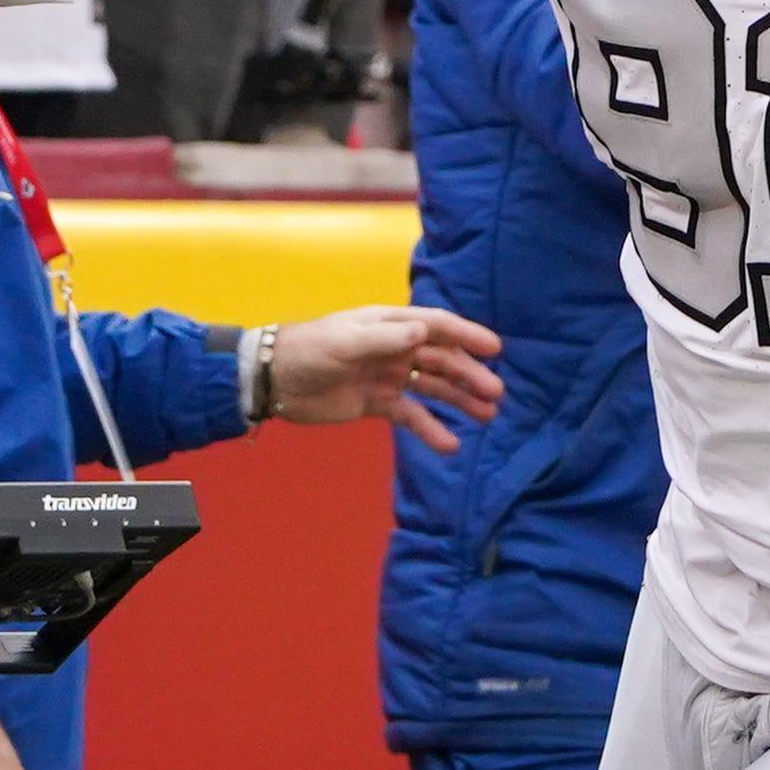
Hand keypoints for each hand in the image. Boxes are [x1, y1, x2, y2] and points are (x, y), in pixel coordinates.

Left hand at [259, 301, 505, 445]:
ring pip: (433, 387)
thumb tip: (423, 332)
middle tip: (495, 393)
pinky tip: (449, 445)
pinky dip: (430, 429)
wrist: (275, 380)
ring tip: (486, 416)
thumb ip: (384, 338)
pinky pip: (411, 416)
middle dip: (469, 375)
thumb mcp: (345, 341)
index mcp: (389, 325)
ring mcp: (388, 376)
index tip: (495, 350)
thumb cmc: (309, 351)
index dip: (467, 335)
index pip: (437, 326)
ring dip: (459, 400)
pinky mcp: (378, 403)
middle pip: (441, 360)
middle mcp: (395, 347)